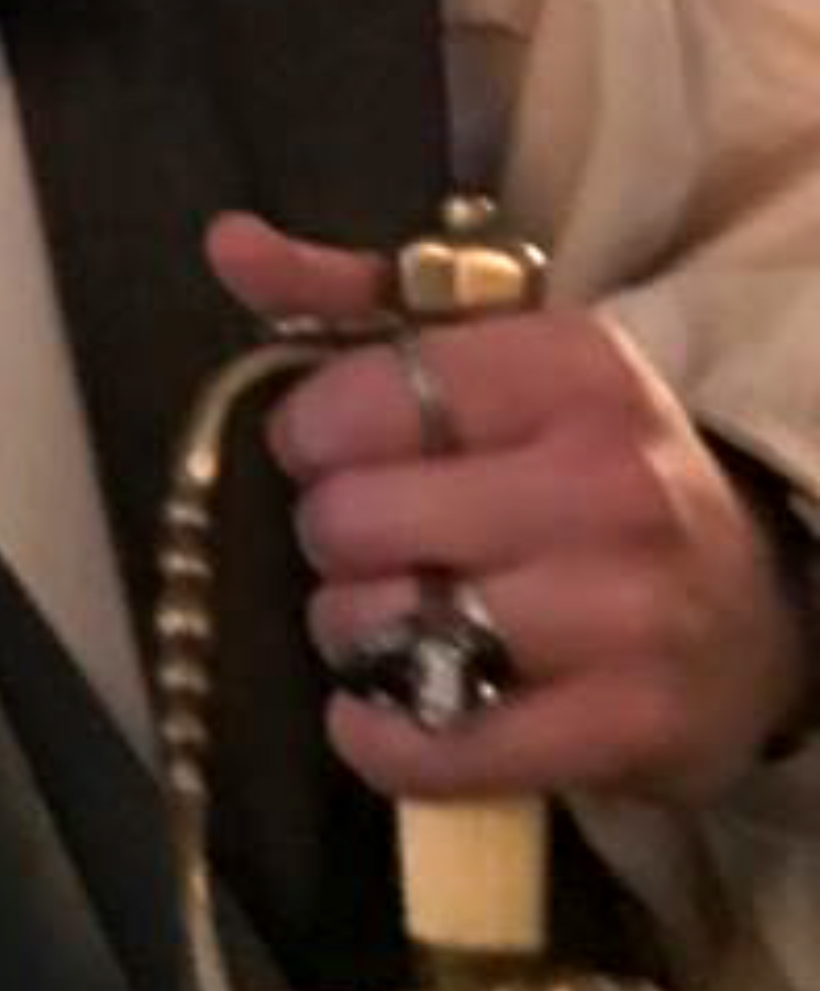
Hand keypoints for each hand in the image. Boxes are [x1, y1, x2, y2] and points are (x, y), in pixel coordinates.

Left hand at [208, 210, 811, 806]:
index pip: (364, 397)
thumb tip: (229, 243)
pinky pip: (444, 747)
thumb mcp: (493, 353)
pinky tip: (378, 711)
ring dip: (355, 632)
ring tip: (392, 616)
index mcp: (572, 368)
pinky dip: (383, 739)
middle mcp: (605, 483)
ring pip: (386, 630)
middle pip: (356, 518)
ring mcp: (622, 613)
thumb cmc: (589, 462)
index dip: (311, 433)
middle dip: (332, 534)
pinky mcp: (626, 728)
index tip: (330, 449)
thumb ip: (350, 296)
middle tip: (368, 539)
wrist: (760, 600)